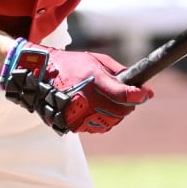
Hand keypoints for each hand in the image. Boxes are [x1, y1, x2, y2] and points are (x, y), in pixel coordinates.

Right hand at [0, 41, 152, 133]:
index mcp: (94, 80)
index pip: (125, 95)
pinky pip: (98, 127)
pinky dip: (102, 120)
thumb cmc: (71, 65)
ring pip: (112, 122)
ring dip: (116, 113)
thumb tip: (143, 88)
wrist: (40, 75)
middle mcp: (87, 99)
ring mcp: (78, 114)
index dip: (140, 95)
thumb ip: (119, 73)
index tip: (146, 93)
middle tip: (127, 96)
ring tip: (109, 101)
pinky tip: (96, 109)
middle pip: (121, 111)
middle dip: (129, 104)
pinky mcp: (72, 124)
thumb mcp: (96, 60)